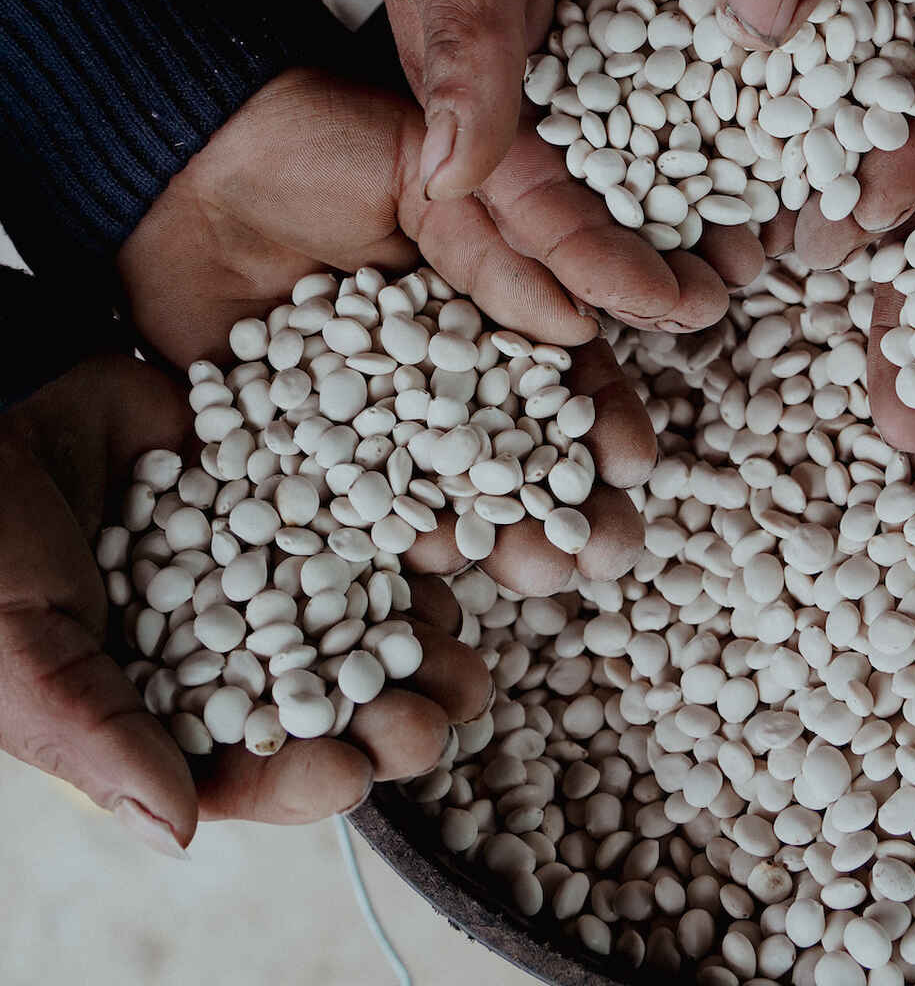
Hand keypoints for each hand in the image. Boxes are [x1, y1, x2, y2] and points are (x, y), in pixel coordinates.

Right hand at [0, 354, 489, 849]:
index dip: (302, 778)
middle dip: (389, 714)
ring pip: (357, 612)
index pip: (243, 766)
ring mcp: (265, 563)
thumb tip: (183, 831)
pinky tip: (442, 550)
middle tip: (442, 715)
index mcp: (158, 706)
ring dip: (416, 636)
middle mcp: (228, 641)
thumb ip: (97, 734)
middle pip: (325, 697)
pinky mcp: (288, 486)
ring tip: (465, 648)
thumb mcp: (20, 648)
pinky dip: (400, 535)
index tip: (350, 776)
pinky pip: (356, 514)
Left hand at [118, 68, 658, 585]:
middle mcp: (441, 370)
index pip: (564, 373)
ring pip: (446, 487)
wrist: (192, 161)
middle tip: (609, 553)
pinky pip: (351, 495)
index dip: (603, 419)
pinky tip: (436, 559)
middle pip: (519, 449)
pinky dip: (391, 529)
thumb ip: (512, 246)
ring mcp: (373, 412)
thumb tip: (582, 325)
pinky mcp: (297, 438)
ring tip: (543, 574)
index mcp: (493, 305)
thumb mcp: (440, 181)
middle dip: (571, 506)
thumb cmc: (329, 145)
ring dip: (500, 534)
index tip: (634, 464)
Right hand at [380, 0, 761, 324]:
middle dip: (660, 266)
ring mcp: (620, 69)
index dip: (595, 270)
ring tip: (772, 251)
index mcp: (484, 101)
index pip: (538, 213)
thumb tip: (449, 176)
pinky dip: (750, 131)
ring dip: (713, 213)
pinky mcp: (677, 28)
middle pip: (606, 212)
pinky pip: (715, 96)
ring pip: (667, 166)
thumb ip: (462, 54)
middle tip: (726, 299)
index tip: (664, 308)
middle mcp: (554, 100)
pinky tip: (802, 158)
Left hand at [670, 0, 914, 267]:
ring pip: (780, 86)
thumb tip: (757, 24)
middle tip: (782, 253)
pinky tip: (644, 138)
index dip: (912, 162)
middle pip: (858, 108)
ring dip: (749, 150)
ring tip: (706, 218)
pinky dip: (683, 84)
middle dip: (824, 182)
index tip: (865, 223)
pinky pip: (707, 37)